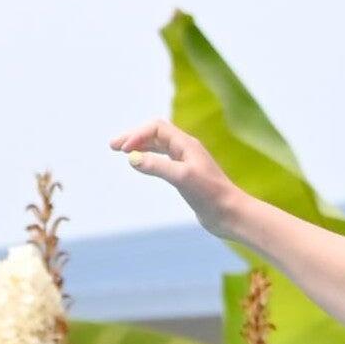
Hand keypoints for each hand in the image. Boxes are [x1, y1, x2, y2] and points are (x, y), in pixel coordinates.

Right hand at [107, 118, 237, 236]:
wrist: (232, 215)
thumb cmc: (211, 195)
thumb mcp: (182, 178)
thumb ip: (157, 166)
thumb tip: (132, 158)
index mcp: (187, 144)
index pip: (156, 128)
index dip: (137, 135)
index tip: (123, 150)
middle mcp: (187, 150)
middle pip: (155, 134)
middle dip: (134, 138)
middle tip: (112, 146)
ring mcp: (188, 163)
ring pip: (159, 147)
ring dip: (141, 147)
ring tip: (123, 152)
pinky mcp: (188, 178)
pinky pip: (164, 161)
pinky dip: (150, 160)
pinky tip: (143, 166)